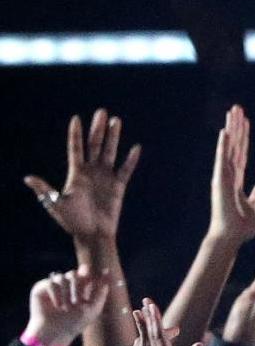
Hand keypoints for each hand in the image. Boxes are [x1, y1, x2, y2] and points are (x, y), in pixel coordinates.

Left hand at [25, 108, 140, 243]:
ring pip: (110, 152)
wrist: (92, 234)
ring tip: (116, 121)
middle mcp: (91, 171)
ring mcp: (106, 177)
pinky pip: (126, 169)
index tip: (76, 118)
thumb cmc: (72, 221)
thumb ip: (45, 189)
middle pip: (94, 145)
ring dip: (113, 137)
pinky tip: (135, 148)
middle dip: (97, 129)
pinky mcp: (118, 186)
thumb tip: (28, 178)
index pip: (75, 149)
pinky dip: (131, 159)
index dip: (75, 134)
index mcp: (76, 174)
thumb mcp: (55, 204)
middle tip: (101, 112)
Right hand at [25, 269, 104, 345]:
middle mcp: (66, 286)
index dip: (87, 273)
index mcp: (79, 288)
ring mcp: (53, 287)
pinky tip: (57, 305)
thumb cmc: (75, 323)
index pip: (84, 274)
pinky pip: (50, 283)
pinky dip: (56, 294)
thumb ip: (101, 291)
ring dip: (66, 293)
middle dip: (77, 287)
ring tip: (66, 307)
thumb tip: (106, 272)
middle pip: (73, 273)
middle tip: (78, 301)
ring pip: (62, 277)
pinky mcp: (40, 289)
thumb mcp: (93, 308)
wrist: (55, 333)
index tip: (89, 275)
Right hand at [205, 104, 254, 245]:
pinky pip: (223, 160)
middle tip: (237, 109)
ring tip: (233, 112)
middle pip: (234, 145)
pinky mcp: (221, 181)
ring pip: (228, 147)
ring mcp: (223, 176)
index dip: (243, 137)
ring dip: (231, 129)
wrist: (230, 238)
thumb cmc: (239, 226)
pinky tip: (225, 131)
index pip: (241, 153)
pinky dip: (224, 146)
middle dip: (236, 126)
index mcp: (236, 179)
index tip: (244, 122)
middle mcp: (228, 174)